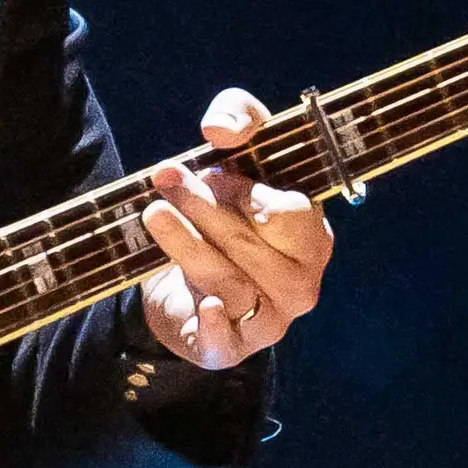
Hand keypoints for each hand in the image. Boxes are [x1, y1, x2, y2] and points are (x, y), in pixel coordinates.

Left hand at [138, 88, 336, 369]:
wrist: (184, 273)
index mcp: (313, 236)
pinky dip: (217, 326)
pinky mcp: (231, 349)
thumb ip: (239, 117)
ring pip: (229, 282)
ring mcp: (269, 320)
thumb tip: (221, 127)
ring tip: (154, 212)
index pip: (291, 214)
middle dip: (205, 209)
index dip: (248, 194)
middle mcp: (301, 283)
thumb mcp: (237, 149)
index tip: (211, 170)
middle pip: (253, 247)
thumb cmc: (225, 205)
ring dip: (187, 245)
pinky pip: (228, 342)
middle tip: (165, 177)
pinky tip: (206, 307)